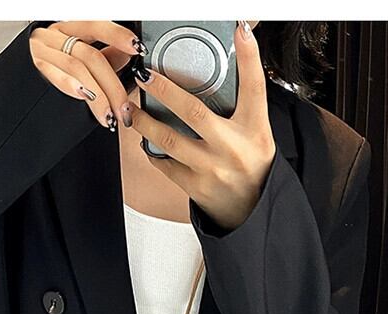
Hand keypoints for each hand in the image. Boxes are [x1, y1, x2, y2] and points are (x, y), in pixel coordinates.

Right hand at [29, 21, 143, 129]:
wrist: (12, 94)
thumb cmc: (45, 76)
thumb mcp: (74, 60)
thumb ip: (101, 56)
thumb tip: (127, 55)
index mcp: (67, 30)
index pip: (96, 26)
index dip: (117, 35)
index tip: (137, 48)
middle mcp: (53, 37)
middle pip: (91, 56)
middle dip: (113, 86)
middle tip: (124, 110)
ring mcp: (42, 52)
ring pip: (78, 68)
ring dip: (99, 96)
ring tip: (109, 116)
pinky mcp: (33, 69)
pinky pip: (56, 75)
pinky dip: (72, 85)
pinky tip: (85, 97)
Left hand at [130, 21, 276, 231]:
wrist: (251, 209)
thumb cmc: (251, 163)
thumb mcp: (257, 131)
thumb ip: (244, 103)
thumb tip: (230, 64)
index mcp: (255, 128)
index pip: (255, 86)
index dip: (249, 56)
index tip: (239, 29)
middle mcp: (233, 147)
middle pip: (194, 111)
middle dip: (165, 90)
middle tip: (145, 75)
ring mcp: (212, 168)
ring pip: (170, 140)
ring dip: (145, 123)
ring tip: (130, 110)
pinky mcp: (196, 186)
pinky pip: (165, 164)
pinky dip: (152, 150)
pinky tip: (144, 140)